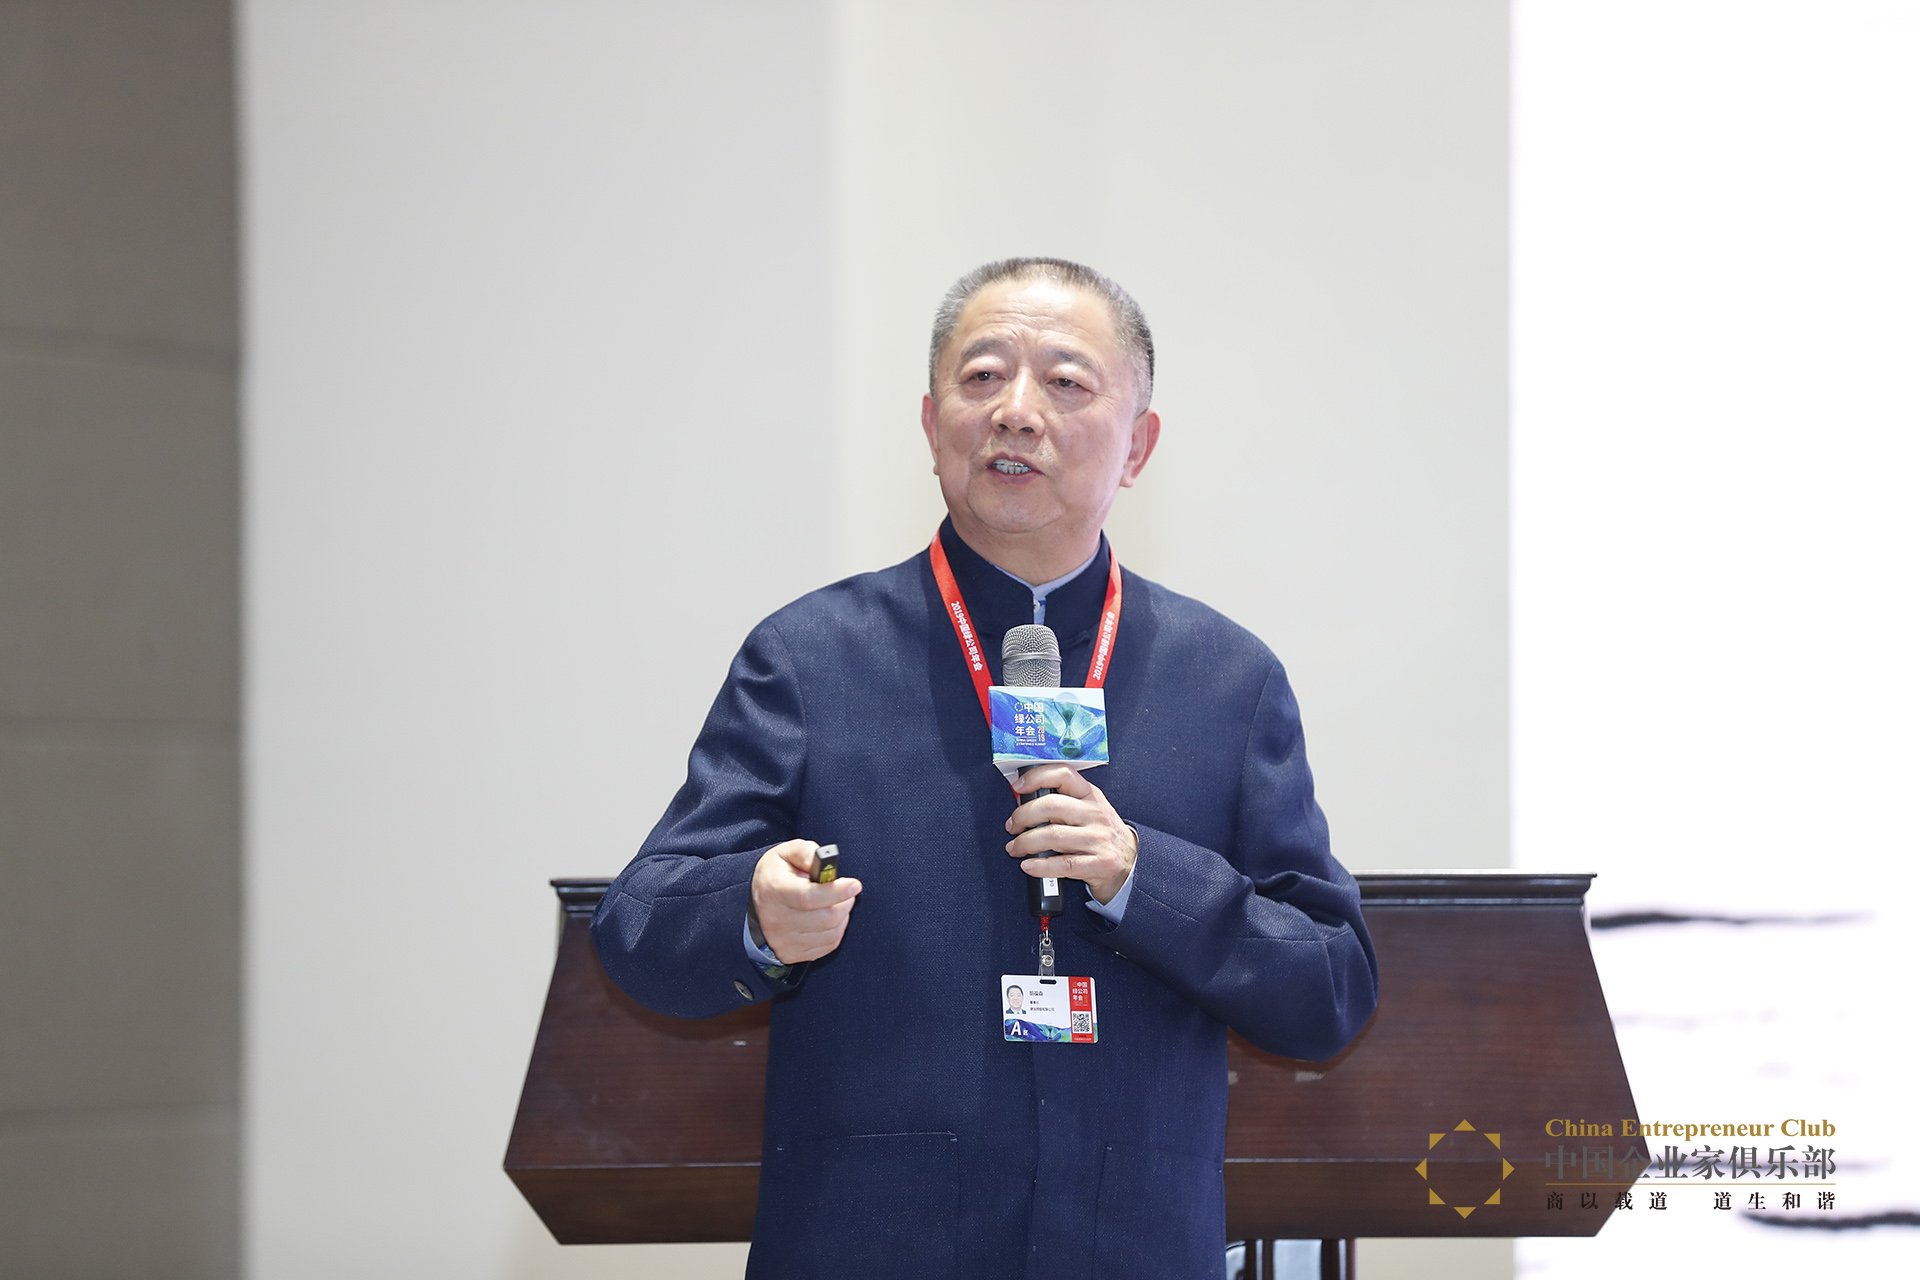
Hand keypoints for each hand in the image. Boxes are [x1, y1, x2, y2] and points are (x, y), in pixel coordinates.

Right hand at [750, 840, 862, 963]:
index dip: (836, 892)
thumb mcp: (786, 853)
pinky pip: (828, 945)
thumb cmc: (776, 875)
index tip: (855, 885)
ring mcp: (783, 941)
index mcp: (774, 891)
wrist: (756, 905)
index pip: (809, 897)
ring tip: (837, 903)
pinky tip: (830, 918)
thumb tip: (825, 861)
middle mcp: (777, 919)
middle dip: (845, 902)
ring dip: (842, 916)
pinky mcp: (792, 954)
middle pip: (826, 918)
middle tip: (847, 891)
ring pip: (831, 933)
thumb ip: (806, 852)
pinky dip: (836, 930)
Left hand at [1005, 766, 1137, 904]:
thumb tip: (1022, 800)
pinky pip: (1063, 864)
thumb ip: (1062, 802)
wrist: (1132, 863)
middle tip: (1012, 826)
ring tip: (1014, 848)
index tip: (1017, 787)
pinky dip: (1040, 866)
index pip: (1064, 774)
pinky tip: (1028, 866)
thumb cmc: (1101, 834)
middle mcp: (1096, 814)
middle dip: (1023, 816)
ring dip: (1025, 843)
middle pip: (1051, 806)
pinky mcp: (1099, 864)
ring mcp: (1099, 840)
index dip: (1037, 777)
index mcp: (1091, 796)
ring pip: (1053, 836)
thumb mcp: (1088, 811)